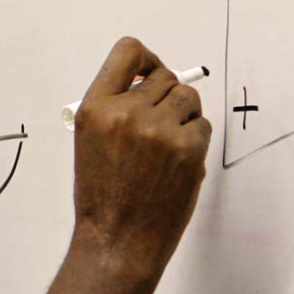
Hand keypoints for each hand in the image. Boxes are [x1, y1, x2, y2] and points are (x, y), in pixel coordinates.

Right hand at [68, 36, 212, 280]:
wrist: (117, 241)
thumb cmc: (103, 198)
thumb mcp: (91, 143)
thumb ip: (116, 110)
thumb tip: (152, 87)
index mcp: (95, 108)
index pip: (128, 52)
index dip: (147, 58)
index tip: (151, 70)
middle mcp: (126, 112)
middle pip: (164, 76)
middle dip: (166, 97)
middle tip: (161, 124)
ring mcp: (159, 129)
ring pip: (188, 98)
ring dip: (184, 115)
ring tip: (169, 145)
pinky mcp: (187, 148)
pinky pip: (202, 126)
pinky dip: (195, 141)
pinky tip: (177, 164)